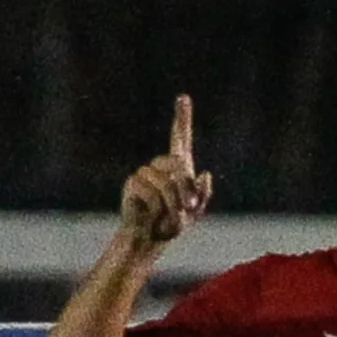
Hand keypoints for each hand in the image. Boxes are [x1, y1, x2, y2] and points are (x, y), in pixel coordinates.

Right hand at [118, 94, 212, 251]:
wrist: (150, 239)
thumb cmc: (172, 224)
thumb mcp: (194, 211)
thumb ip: (202, 195)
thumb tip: (204, 174)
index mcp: (178, 167)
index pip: (180, 137)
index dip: (182, 118)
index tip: (183, 97)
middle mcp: (160, 165)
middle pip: (177, 164)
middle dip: (185, 188)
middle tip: (188, 208)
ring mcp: (144, 173)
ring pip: (164, 181)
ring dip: (172, 204)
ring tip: (168, 218)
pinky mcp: (132, 184)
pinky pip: (150, 192)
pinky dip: (157, 209)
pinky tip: (152, 216)